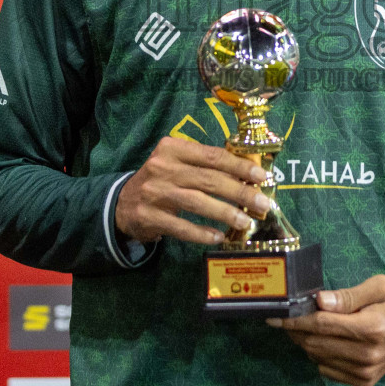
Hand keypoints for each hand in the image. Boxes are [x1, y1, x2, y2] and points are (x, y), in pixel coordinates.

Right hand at [115, 136, 271, 244]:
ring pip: (198, 202)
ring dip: (226, 213)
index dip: (240, 166)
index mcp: (173, 148)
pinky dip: (202, 233)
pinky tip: (218, 237)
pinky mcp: (149, 216)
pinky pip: (182, 227)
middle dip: (240, 192)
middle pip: (209, 179)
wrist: (122, 203)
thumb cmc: (161, 180)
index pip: (213, 156)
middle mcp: (162, 167)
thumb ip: (206, 165)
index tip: (262, 177)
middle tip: (262, 203)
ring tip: (246, 221)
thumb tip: (247, 175)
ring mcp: (154, 192)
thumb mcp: (178, 163)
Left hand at [270, 276, 384, 385]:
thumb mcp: (379, 285)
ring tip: (310, 324)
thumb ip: (347, 296)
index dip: (294, 320)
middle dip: (296, 329)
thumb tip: (318, 301)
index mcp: (371, 328)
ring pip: (318, 358)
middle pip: (315, 343)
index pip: (321, 325)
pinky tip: (328, 339)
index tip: (274, 316)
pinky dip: (321, 354)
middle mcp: (368, 355)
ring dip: (307, 341)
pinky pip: (328, 370)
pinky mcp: (366, 380)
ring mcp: (367, 371)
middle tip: (290, 314)